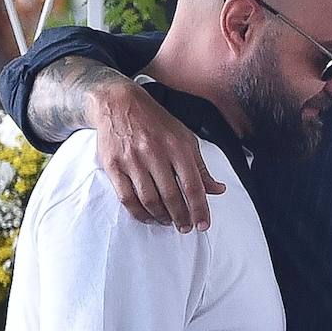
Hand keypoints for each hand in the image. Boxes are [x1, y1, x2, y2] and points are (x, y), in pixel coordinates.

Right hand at [90, 81, 226, 231]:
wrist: (118, 103)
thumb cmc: (156, 122)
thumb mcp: (185, 138)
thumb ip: (201, 167)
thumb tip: (218, 190)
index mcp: (178, 147)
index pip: (193, 185)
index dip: (200, 209)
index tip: (203, 225)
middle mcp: (155, 153)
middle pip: (171, 196)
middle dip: (181, 217)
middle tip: (185, 227)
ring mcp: (132, 160)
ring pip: (149, 200)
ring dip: (161, 217)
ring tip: (168, 221)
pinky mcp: (113, 165)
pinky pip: (127, 197)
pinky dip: (139, 213)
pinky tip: (148, 216)